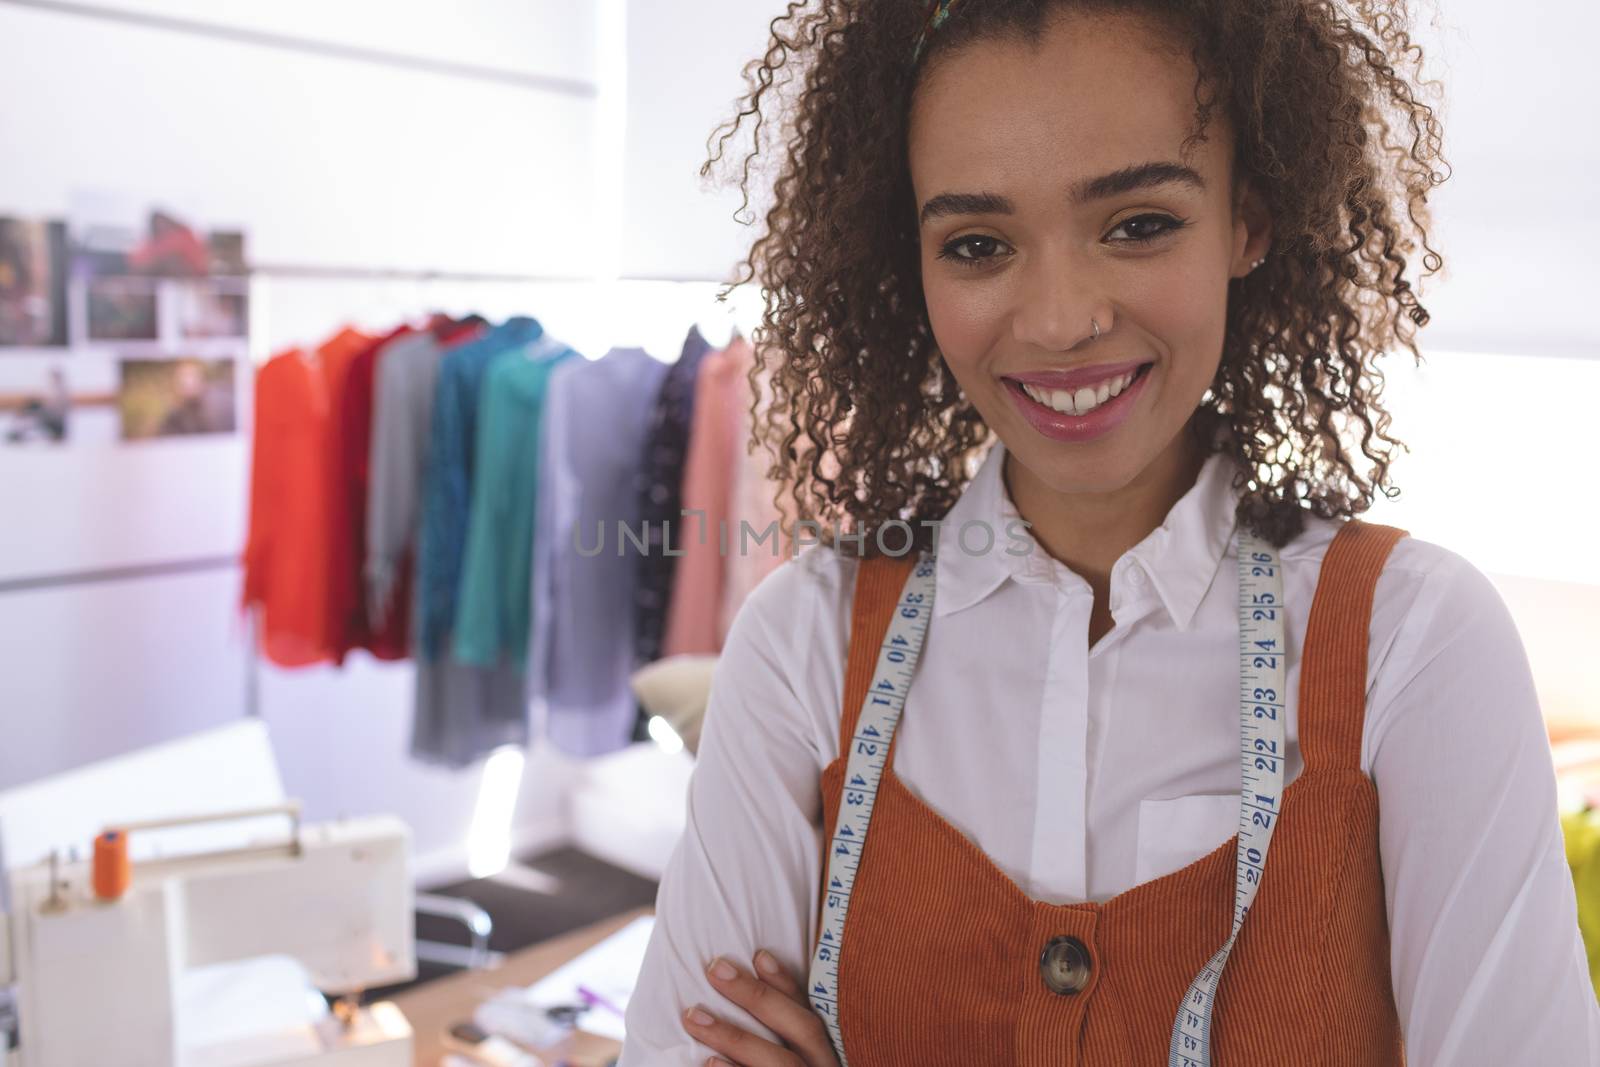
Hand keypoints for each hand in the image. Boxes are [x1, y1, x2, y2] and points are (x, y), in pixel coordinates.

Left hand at [680, 948, 840, 1066]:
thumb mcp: (801, 1064)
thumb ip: (784, 1041)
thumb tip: (753, 981)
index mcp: (831, 1062)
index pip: (812, 1017)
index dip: (788, 985)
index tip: (757, 953)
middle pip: (801, 1033)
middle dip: (758, 998)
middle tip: (715, 968)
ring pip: (779, 1066)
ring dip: (735, 1037)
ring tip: (693, 1016)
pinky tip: (706, 1065)